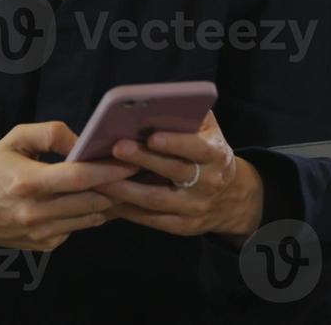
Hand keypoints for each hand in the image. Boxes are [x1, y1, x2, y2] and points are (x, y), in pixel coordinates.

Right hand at [0, 121, 137, 251]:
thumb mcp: (15, 138)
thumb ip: (50, 133)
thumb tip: (82, 142)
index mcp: (26, 182)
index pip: (77, 178)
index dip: (108, 170)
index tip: (131, 161)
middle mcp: (34, 212)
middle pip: (90, 201)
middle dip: (118, 186)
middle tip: (138, 172)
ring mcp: (40, 233)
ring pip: (90, 218)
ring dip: (110, 202)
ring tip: (127, 185)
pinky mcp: (44, 246)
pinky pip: (79, 229)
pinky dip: (92, 215)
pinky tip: (100, 200)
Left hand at [93, 110, 263, 247]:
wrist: (231, 197)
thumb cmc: (208, 152)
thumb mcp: (209, 132)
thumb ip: (189, 117)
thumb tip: (155, 103)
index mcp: (216, 155)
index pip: (197, 149)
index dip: (175, 143)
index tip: (152, 136)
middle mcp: (208, 183)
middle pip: (173, 172)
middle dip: (143, 159)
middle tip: (116, 148)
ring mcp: (194, 207)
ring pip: (156, 200)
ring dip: (125, 189)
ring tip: (98, 176)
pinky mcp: (181, 226)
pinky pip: (150, 219)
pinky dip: (126, 209)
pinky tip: (105, 199)